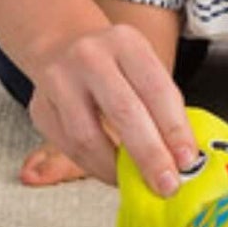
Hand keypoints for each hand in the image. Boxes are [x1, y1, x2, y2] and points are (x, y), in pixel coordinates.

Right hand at [27, 23, 197, 192]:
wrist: (61, 44)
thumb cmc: (113, 62)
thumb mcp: (141, 65)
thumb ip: (161, 104)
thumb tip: (183, 155)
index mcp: (126, 42)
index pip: (156, 88)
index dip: (174, 129)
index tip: (188, 160)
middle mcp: (90, 57)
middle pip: (124, 111)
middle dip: (150, 155)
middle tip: (167, 184)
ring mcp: (59, 81)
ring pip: (88, 136)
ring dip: (116, 168)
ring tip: (137, 181)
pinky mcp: (39, 108)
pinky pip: (68, 147)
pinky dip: (94, 167)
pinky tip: (112, 172)